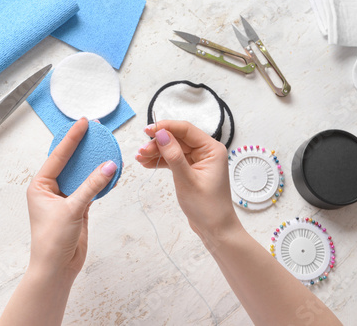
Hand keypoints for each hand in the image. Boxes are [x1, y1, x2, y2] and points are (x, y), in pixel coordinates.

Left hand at [26, 118, 116, 277]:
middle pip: (69, 162)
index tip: (83, 123)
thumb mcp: (72, 209)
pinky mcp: (78, 207)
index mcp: (40, 186)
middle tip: (94, 129)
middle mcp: (51, 189)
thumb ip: (91, 186)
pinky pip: (91, 187)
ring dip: (92, 163)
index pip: (58, 156)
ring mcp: (66, 198)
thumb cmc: (52, 241)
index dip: (71, 139)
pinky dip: (100, 180)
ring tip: (103, 145)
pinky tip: (109, 169)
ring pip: (81, 174)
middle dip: (82, 146)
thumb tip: (108, 167)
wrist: (57, 268)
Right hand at [135, 120, 241, 244]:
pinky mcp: (191, 170)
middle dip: (158, 143)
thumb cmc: (207, 207)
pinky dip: (161, 161)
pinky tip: (147, 163)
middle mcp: (207, 152)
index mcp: (212, 150)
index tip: (147, 130)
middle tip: (141, 151)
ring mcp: (199, 161)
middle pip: (178, 139)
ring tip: (140, 158)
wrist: (215, 229)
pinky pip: (174, 160)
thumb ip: (173, 156)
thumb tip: (162, 135)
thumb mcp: (187, 180)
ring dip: (157, 152)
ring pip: (174, 149)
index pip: (186, 130)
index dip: (166, 127)